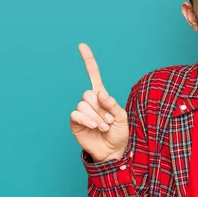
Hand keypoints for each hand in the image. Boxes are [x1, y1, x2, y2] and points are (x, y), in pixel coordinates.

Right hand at [70, 43, 128, 161]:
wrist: (114, 150)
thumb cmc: (120, 133)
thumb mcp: (122, 116)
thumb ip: (112, 104)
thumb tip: (100, 94)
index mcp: (102, 97)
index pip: (93, 76)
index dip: (88, 61)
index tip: (82, 45)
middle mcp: (90, 102)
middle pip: (88, 94)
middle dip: (101, 108)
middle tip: (109, 120)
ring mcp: (82, 112)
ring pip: (83, 104)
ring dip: (97, 116)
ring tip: (104, 126)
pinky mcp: (75, 122)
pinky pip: (76, 114)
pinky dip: (87, 120)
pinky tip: (95, 126)